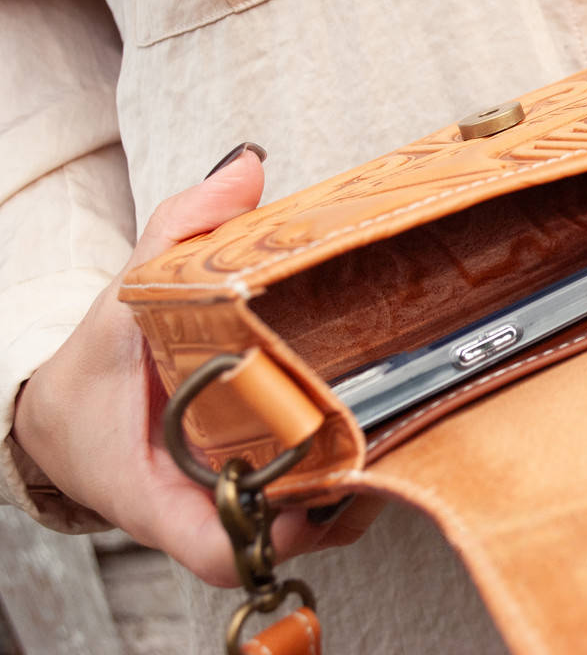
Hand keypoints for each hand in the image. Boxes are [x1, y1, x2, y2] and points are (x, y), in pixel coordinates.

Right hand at [12, 145, 379, 585]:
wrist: (62, 413)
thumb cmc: (92, 372)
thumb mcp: (123, 295)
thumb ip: (180, 231)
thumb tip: (244, 168)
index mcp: (156, 491)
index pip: (222, 546)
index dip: (274, 529)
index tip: (316, 490)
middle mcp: (203, 510)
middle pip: (286, 535)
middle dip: (342, 497)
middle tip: (387, 441)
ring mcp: (233, 506)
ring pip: (308, 524)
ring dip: (354, 487)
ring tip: (397, 432)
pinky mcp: (253, 492)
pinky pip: (308, 502)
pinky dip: (342, 476)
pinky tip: (376, 429)